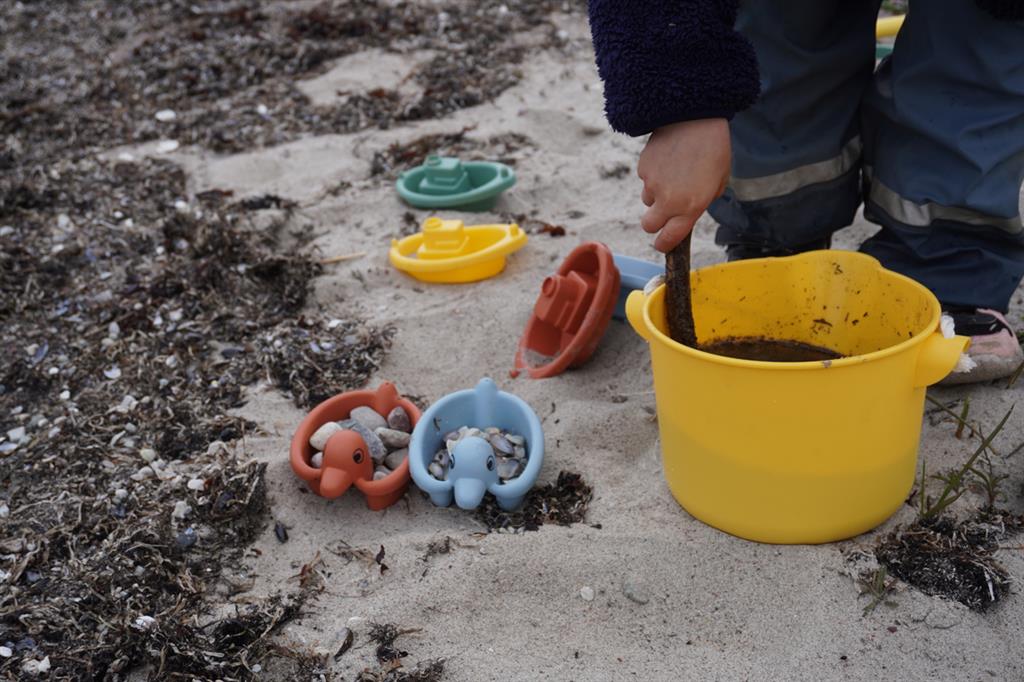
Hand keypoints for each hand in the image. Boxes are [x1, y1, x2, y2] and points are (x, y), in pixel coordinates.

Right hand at [638, 118, 730, 251]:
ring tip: (674, 172)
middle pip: (648, 226)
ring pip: (647, 199)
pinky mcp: (643, 168)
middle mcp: (669, 200)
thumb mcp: (719, 180)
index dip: (664, 244)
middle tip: (663, 212)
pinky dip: (654, 174)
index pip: (669, 238)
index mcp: (691, 207)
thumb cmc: (714, 148)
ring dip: (656, 194)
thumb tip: (690, 208)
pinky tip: (668, 158)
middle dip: (654, 223)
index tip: (663, 244)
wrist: (696, 116)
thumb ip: (704, 201)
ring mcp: (652, 184)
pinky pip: (645, 179)